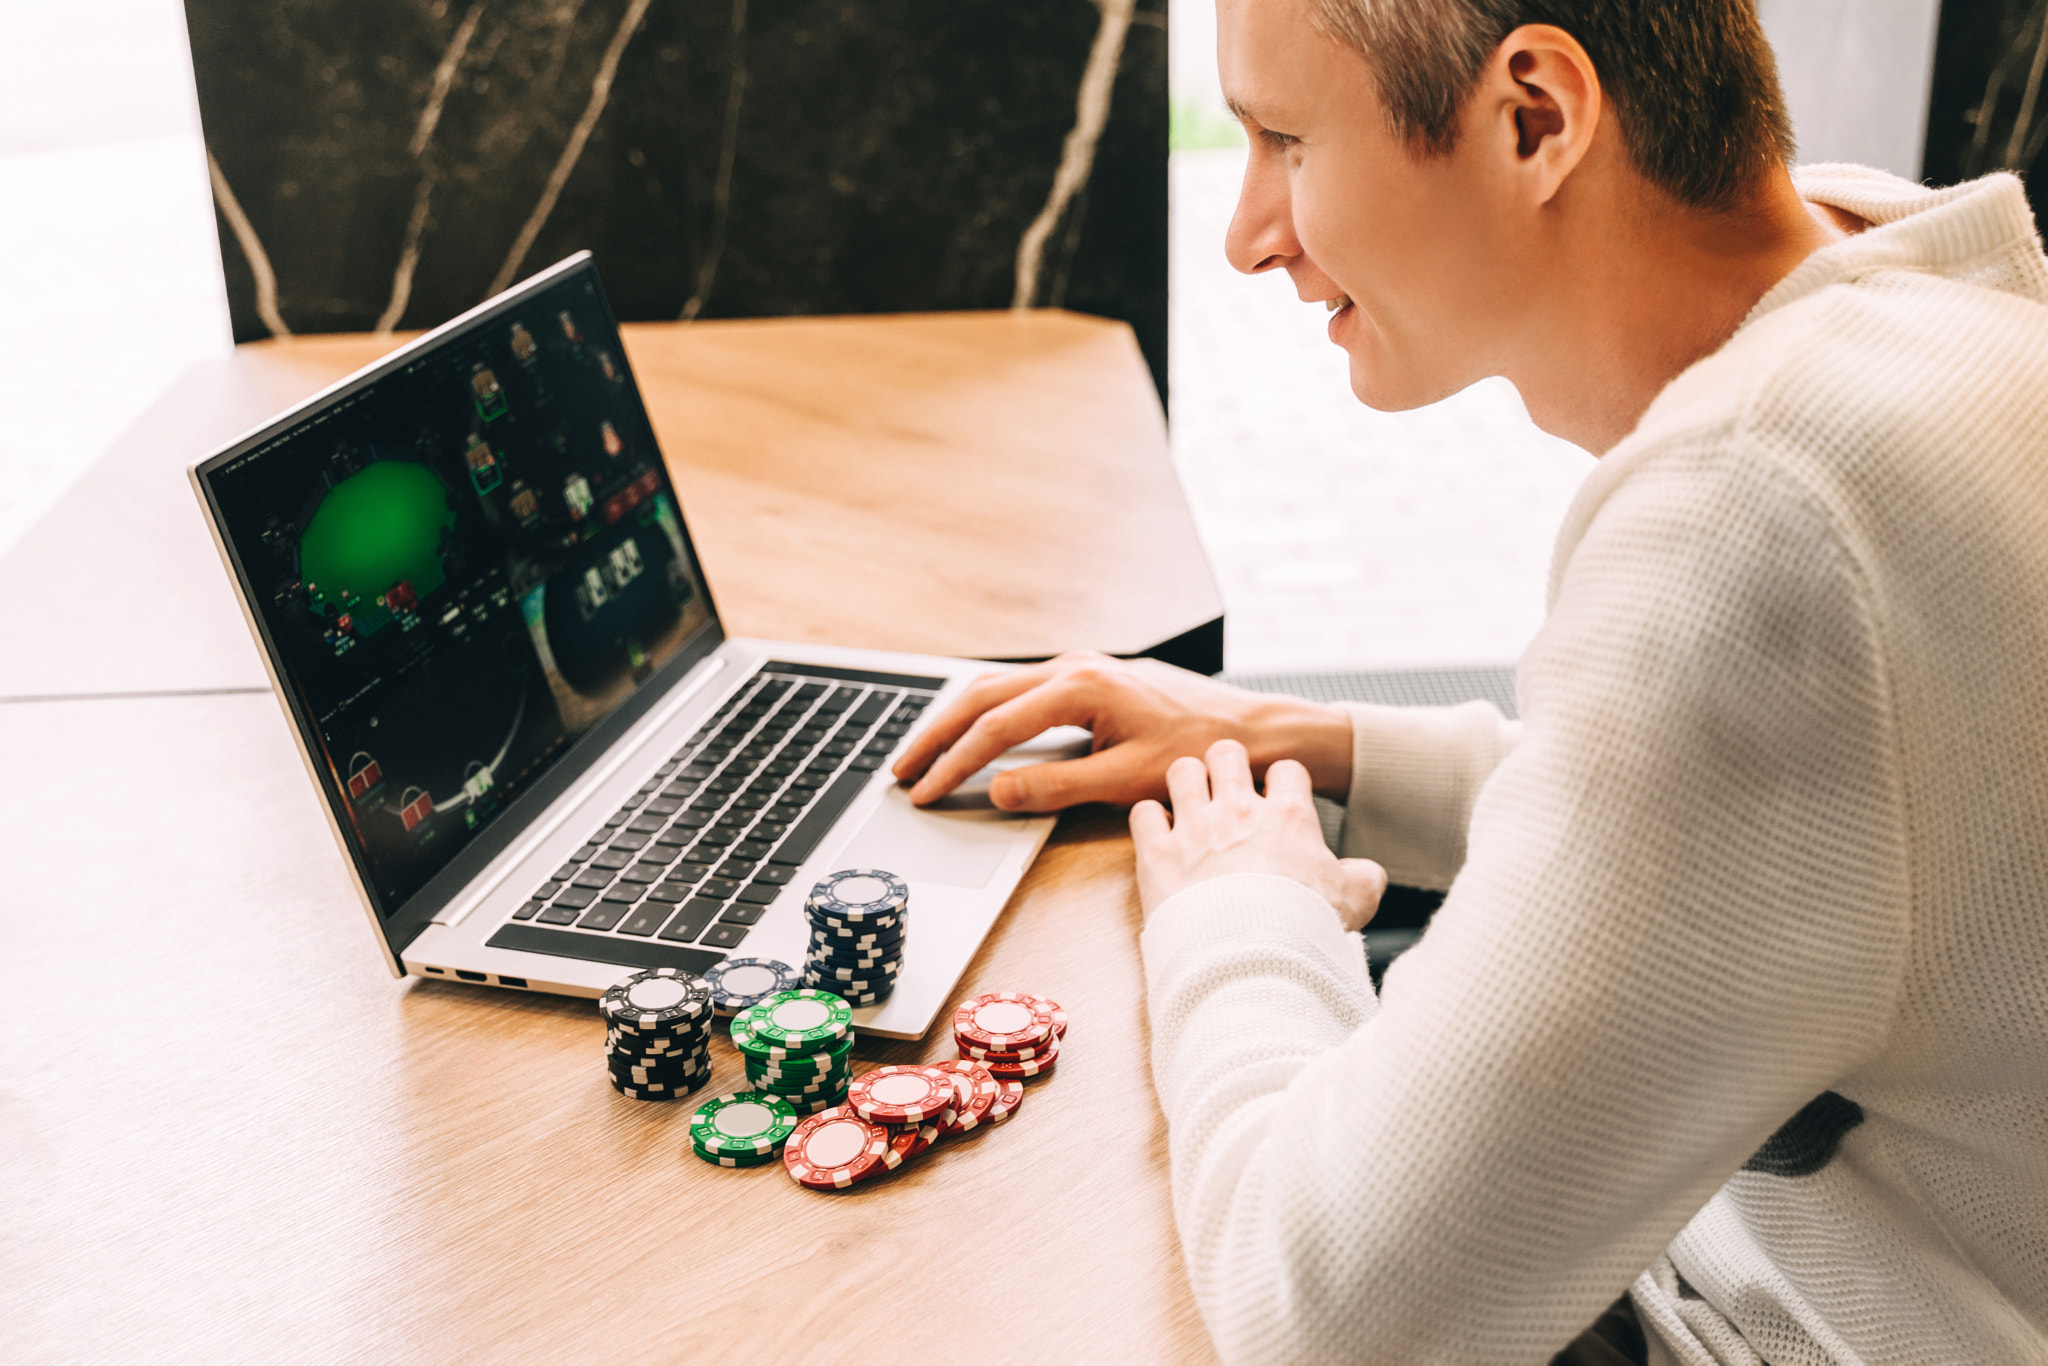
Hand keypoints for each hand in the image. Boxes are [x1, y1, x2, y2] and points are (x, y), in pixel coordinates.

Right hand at [894, 650, 1352, 811]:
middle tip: (900, 773)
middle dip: (935, 735)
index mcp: (1082, 686)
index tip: (924, 791)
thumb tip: (995, 791)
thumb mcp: (1126, 779)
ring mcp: (1079, 667)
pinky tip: (968, 735)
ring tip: (920, 755)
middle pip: (981, 696)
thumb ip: (1056, 786)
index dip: (953, 762)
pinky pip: (1017, 690)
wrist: (1248, 730)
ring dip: (954, 721)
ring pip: (995, 688)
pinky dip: (983, 713)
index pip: (996, 726)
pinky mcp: (1085, 678)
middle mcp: (1074, 666)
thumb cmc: (1198, 751)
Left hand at [1131, 739, 1386, 931]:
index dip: (1281, 784)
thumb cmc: (1306, 931)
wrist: (1254, 960)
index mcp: (1288, 816)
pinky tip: (1158, 837)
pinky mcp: (1158, 854)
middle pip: (1227, 753)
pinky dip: (1148, 821)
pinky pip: (1143, 813)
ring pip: (1181, 770)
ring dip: (1184, 784)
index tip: (1277, 803)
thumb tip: (1367, 874)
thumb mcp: (1356, 901)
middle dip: (1225, 766)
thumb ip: (1363, 877)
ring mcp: (1195, 828)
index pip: (1286, 769)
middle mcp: (1239, 811)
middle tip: (1225, 791)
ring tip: (1188, 805)